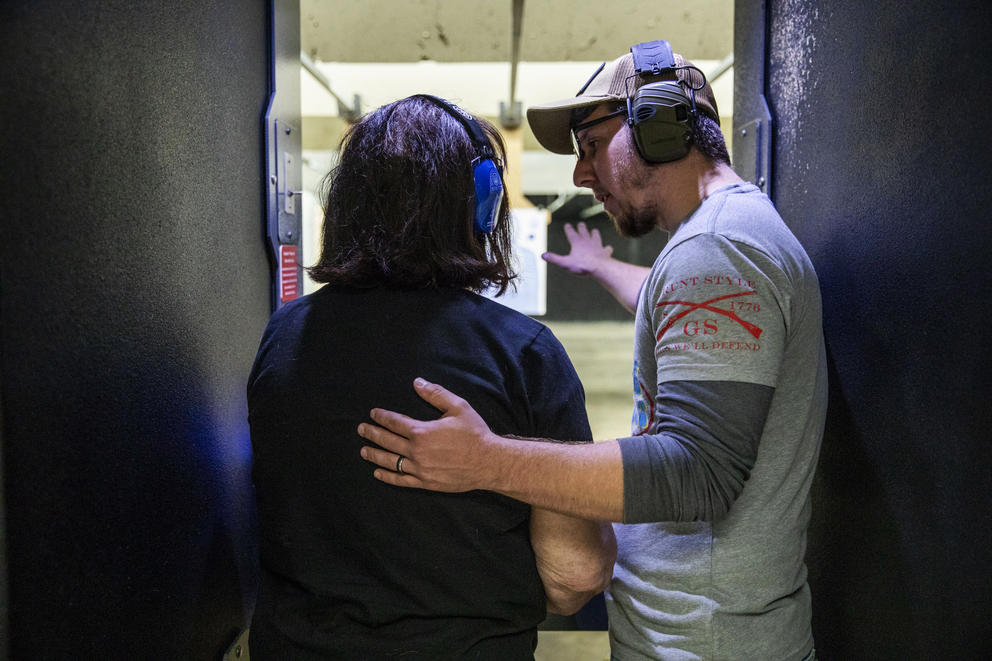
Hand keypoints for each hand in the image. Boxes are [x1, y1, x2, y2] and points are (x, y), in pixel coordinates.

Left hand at [358, 378, 499, 491]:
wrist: (488, 462)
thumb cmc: (475, 433)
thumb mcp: (458, 407)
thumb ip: (436, 394)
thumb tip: (417, 382)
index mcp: (422, 431)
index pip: (395, 422)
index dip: (382, 417)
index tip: (373, 413)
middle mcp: (417, 451)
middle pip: (387, 441)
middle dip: (372, 434)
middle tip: (361, 429)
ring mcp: (420, 469)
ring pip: (390, 462)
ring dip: (375, 455)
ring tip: (363, 450)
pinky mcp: (426, 482)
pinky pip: (401, 480)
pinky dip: (388, 477)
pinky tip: (378, 473)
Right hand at [541, 221, 613, 275]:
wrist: (599, 268)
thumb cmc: (582, 265)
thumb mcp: (565, 263)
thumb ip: (554, 259)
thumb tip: (543, 255)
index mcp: (577, 243)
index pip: (571, 233)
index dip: (569, 229)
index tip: (567, 225)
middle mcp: (587, 241)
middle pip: (584, 232)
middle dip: (582, 228)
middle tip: (581, 224)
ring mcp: (597, 246)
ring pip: (596, 237)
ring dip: (595, 234)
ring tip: (594, 231)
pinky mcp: (605, 252)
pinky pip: (607, 249)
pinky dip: (607, 249)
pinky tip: (608, 248)